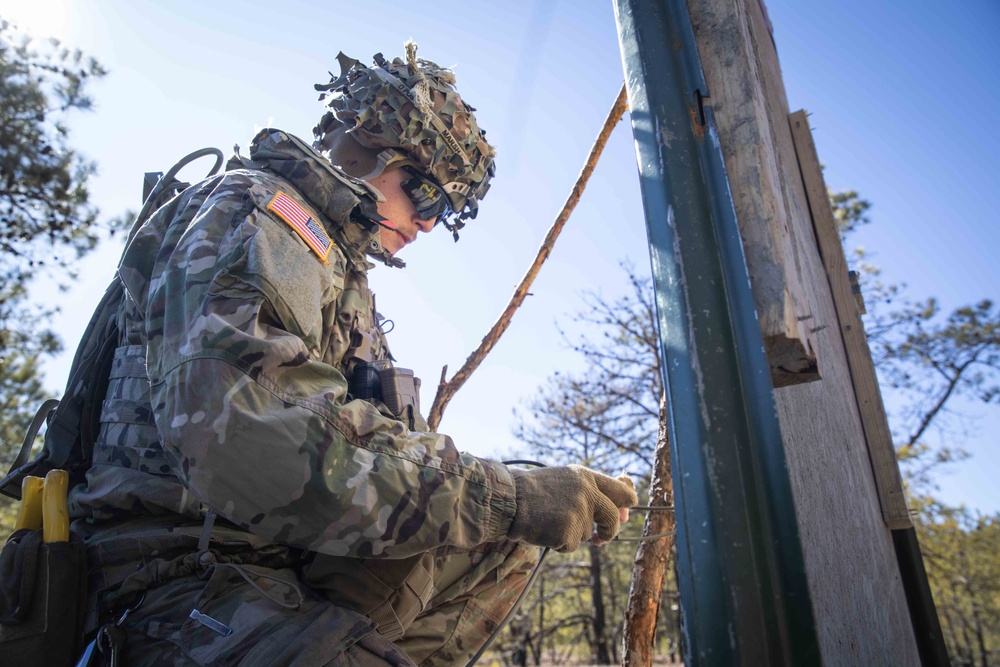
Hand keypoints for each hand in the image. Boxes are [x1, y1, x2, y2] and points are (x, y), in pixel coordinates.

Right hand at [508, 465, 637, 552]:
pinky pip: (571, 545)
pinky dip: (559, 542)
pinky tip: (544, 529)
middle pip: (613, 518)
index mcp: (587, 477)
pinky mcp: (569, 533)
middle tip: (600, 538)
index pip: (623, 491)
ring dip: (573, 534)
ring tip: (550, 520)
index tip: (622, 513)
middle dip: (609, 531)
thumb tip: (624, 512)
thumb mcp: (566, 480)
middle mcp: (587, 493)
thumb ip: (593, 491)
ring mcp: (579, 513)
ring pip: (587, 534)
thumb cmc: (535, 490)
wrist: (509, 499)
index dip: (627, 504)